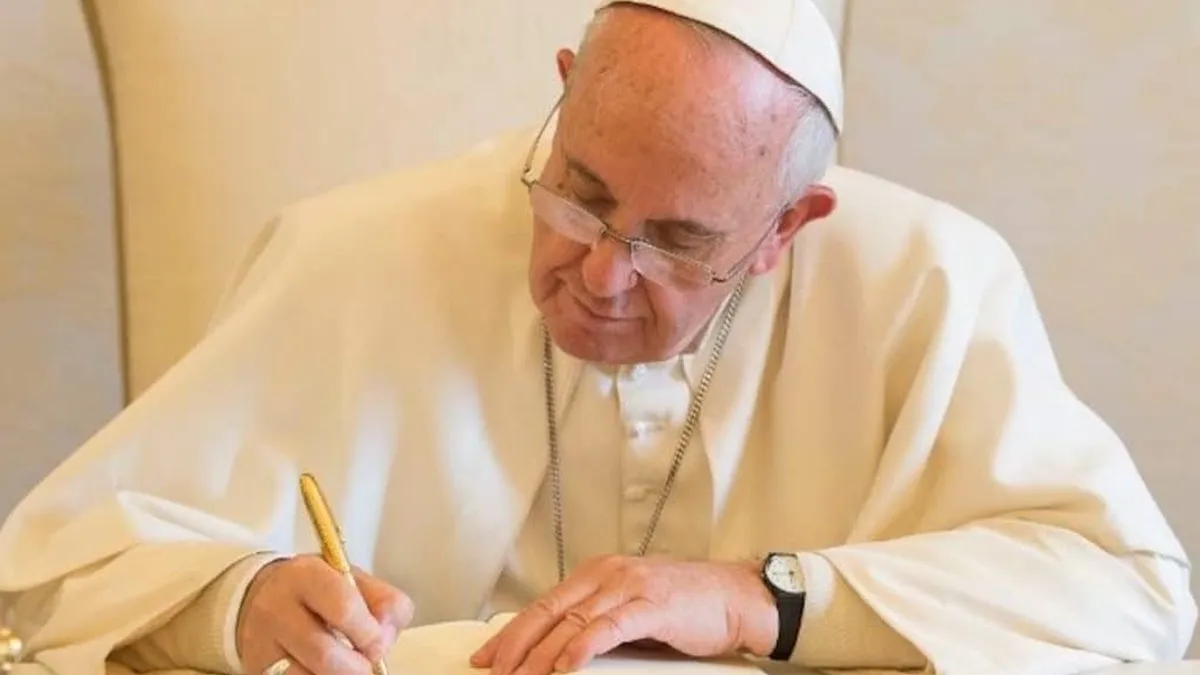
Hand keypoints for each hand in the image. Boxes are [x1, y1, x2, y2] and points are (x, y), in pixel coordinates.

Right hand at [237, 555, 414, 674]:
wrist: (261, 599)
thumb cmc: (317, 593)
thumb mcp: (353, 580)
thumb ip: (384, 602)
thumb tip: (384, 639)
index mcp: (306, 575)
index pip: (344, 607)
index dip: (368, 633)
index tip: (377, 643)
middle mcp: (276, 608)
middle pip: (324, 653)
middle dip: (356, 667)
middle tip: (366, 665)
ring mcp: (261, 643)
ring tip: (344, 667)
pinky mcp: (256, 668)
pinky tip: (321, 671)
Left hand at [469, 555, 775, 674]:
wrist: (735, 597)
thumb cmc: (688, 604)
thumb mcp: (631, 607)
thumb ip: (597, 621)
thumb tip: (559, 647)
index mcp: (599, 573)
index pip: (543, 604)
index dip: (511, 632)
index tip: (489, 655)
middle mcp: (608, 574)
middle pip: (548, 610)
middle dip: (515, 644)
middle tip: (493, 669)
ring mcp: (629, 587)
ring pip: (571, 621)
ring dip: (541, 654)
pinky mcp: (651, 605)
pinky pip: (608, 627)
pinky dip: (582, 646)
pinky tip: (566, 663)